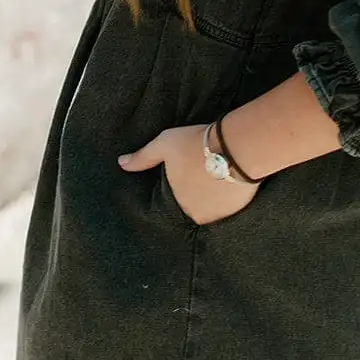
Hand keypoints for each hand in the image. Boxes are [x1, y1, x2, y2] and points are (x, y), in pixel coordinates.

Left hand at [118, 124, 259, 225]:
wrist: (237, 146)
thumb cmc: (197, 143)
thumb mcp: (165, 144)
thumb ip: (143, 157)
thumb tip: (121, 164)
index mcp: (176, 203)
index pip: (171, 202)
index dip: (177, 188)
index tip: (183, 176)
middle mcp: (196, 215)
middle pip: (190, 206)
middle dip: (193, 193)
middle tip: (199, 173)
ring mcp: (218, 215)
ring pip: (209, 208)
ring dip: (209, 198)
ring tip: (213, 177)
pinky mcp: (237, 211)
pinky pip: (227, 208)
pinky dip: (226, 198)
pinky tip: (228, 181)